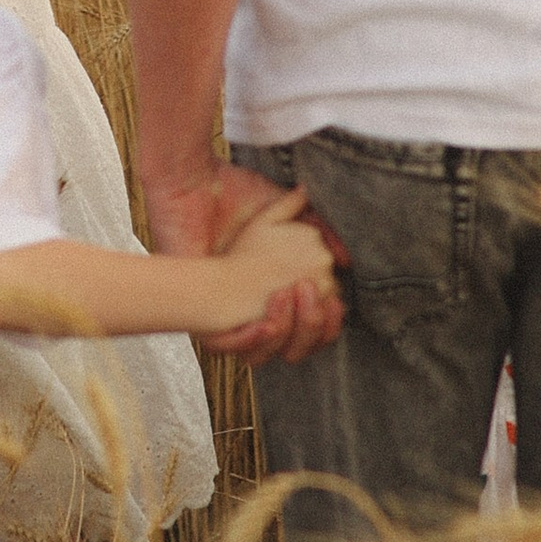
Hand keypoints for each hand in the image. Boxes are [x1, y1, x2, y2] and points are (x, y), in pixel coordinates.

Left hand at [147, 158, 346, 366]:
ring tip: (285, 296)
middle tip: (307, 292)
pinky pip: (228, 349)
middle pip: (297, 347)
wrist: (195, 186)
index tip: (334, 299)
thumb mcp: (284, 215)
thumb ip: (318, 233)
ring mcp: (230, 317)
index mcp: (276, 292)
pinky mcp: (203, 317)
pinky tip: (264, 320)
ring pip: (267, 354)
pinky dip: (250, 341)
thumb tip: (345, 260)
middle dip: (310, 326)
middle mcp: (254, 311)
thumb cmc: (236, 195)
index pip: (313, 329)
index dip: (327, 322)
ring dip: (285, 332)